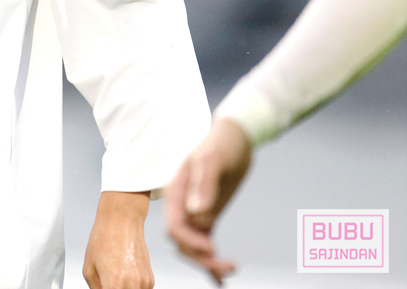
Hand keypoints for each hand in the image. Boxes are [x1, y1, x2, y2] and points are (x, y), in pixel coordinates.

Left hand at [83, 190, 152, 288]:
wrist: (121, 221)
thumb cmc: (104, 239)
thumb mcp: (89, 268)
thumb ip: (95, 288)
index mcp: (115, 283)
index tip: (103, 288)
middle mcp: (132, 285)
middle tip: (107, 283)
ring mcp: (144, 283)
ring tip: (115, 277)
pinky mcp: (150, 280)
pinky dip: (132, 287)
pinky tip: (124, 275)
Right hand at [165, 118, 252, 284]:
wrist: (236, 136)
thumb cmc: (221, 143)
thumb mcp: (212, 160)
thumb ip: (203, 186)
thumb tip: (196, 213)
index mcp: (175, 192)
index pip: (174, 226)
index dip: (190, 241)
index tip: (211, 248)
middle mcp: (181, 203)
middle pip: (183, 241)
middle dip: (200, 257)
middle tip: (227, 266)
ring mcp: (195, 209)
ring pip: (193, 244)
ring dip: (207, 261)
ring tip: (229, 270)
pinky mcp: (209, 212)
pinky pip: (205, 240)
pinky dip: (211, 259)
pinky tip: (220, 277)